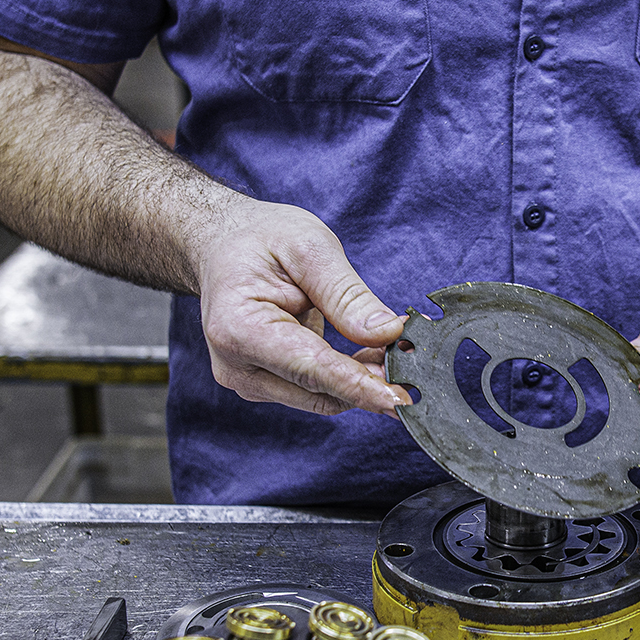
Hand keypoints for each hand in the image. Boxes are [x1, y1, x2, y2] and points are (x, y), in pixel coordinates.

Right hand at [188, 199, 408, 415]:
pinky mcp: (263, 384)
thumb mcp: (309, 248)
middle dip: (372, 380)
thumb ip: (347, 295)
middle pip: (320, 391)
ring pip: (323, 396)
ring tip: (394, 345)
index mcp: (239, 329)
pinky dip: (347, 376)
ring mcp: (248, 380)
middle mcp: (237, 366)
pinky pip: (316, 389)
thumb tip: (387, 333)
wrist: (224, 245)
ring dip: (363, 379)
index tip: (402, 400)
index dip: (361, 386)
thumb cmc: (260, 238)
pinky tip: (371, 352)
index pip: (312, 370)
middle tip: (416, 353)